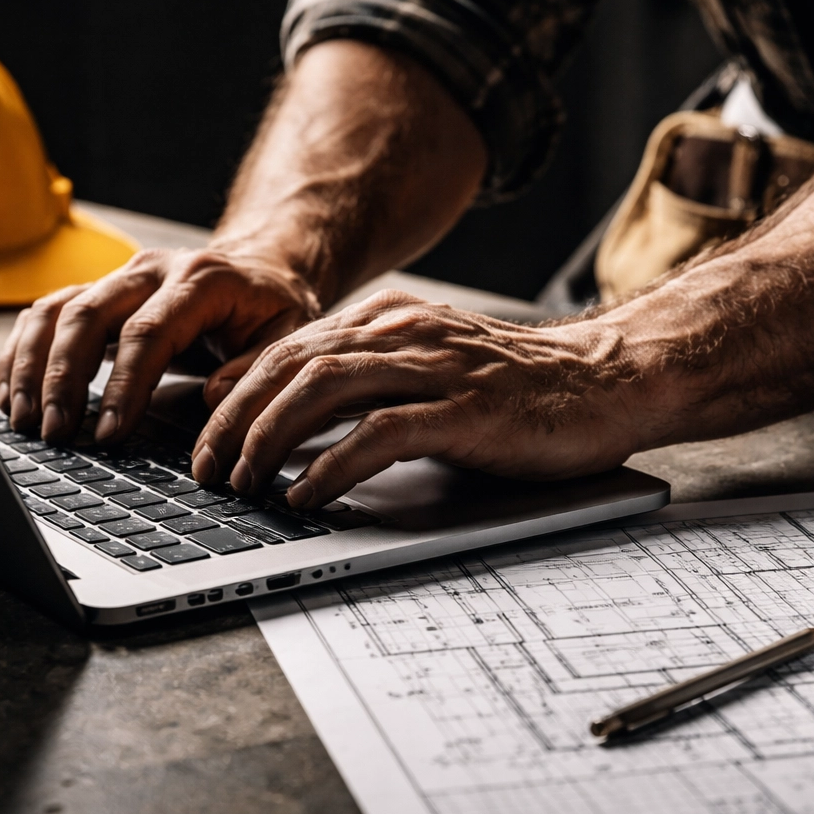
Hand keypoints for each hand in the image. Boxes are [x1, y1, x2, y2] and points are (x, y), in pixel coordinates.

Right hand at [0, 247, 322, 442]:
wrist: (262, 265)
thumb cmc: (273, 308)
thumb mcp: (287, 336)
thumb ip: (256, 367)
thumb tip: (214, 398)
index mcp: (201, 279)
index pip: (148, 332)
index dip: (124, 385)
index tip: (109, 433)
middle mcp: (152, 270)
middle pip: (89, 314)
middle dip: (63, 377)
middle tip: (54, 431)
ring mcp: (120, 277)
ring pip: (58, 309)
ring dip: (33, 365)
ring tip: (23, 419)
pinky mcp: (99, 291)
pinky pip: (47, 313)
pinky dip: (24, 351)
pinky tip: (12, 391)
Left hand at [191, 290, 647, 509]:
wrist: (610, 382)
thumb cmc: (520, 388)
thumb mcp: (433, 366)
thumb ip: (371, 379)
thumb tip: (296, 416)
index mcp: (392, 319)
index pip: (288, 348)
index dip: (235, 392)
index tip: (202, 435)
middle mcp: (405, 331)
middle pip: (291, 365)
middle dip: (235, 419)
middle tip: (206, 470)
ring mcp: (436, 367)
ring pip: (323, 389)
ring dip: (268, 439)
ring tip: (241, 483)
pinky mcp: (465, 410)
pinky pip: (379, 434)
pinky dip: (330, 465)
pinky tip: (304, 494)